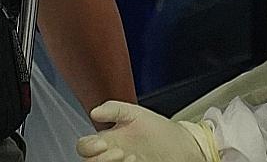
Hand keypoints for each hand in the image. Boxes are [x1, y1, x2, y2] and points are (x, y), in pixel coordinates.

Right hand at [77, 102, 213, 161]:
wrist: (181, 147)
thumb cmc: (160, 131)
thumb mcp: (136, 113)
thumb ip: (115, 109)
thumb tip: (94, 112)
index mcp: (108, 139)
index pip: (85, 146)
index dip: (88, 146)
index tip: (103, 143)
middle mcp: (111, 155)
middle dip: (100, 159)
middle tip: (119, 152)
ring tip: (129, 157)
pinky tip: (135, 160)